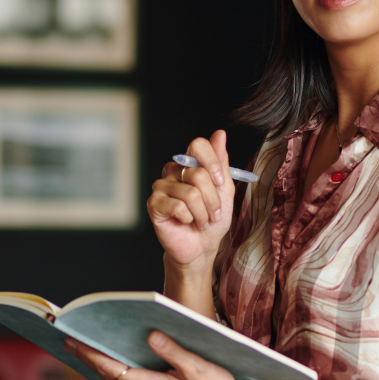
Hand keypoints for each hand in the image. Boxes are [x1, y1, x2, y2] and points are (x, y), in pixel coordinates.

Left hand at [63, 331, 249, 379]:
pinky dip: (118, 372)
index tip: (72, 341)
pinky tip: (118, 363)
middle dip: (88, 358)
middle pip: (109, 375)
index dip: (90, 354)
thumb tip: (151, 336)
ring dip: (102, 366)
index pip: (111, 367)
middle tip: (68, 342)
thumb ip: (172, 350)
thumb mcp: (197, 367)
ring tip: (87, 350)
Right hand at [148, 130, 236, 271]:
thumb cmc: (213, 218)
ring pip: (191, 193)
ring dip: (203, 213)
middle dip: (213, 199)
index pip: (198, 144)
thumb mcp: (224, 190)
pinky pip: (178, 206)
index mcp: (190, 163)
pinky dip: (188, 218)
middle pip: (198, 173)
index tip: (220, 181)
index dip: (212, 162)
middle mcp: (173, 170)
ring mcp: (161, 186)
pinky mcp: (154, 203)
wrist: (202, 246)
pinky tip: (185, 222)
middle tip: (212, 213)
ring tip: (200, 221)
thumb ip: (221, 162)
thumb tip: (219, 133)